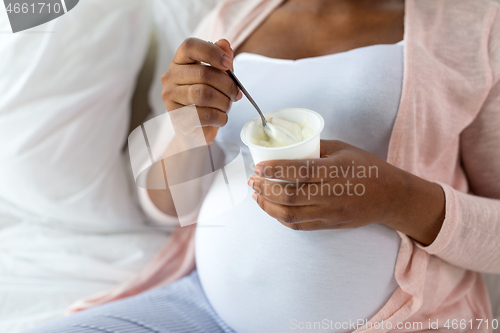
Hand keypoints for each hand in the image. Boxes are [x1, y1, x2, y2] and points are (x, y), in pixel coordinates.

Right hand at [161, 38, 241, 143]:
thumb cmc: (208, 99)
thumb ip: (222, 61)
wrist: (198, 129)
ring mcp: (170, 98)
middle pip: (203, 74)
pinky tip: (220, 117)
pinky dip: (220, 117)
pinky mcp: (177, 119)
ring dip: (224, 102)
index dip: (211, 52)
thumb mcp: (218, 77)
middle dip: (227, 85)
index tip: (228, 63)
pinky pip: (205, 115)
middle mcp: (170, 77)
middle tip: (236, 94)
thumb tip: (225, 44)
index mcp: (179, 61)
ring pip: (204, 95)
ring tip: (227, 106)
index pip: (190, 46)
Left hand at [248, 140, 444, 245]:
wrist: (392, 197)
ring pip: (290, 215)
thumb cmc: (368, 167)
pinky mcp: (329, 224)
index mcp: (336, 170)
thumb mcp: (344, 148)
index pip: (299, 171)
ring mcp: (330, 212)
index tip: (258, 167)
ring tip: (256, 195)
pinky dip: (280, 217)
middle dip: (264, 188)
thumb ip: (316, 148)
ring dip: (267, 205)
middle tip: (252, 180)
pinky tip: (271, 208)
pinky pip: (299, 225)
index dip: (274, 170)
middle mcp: (332, 194)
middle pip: (289, 196)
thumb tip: (288, 147)